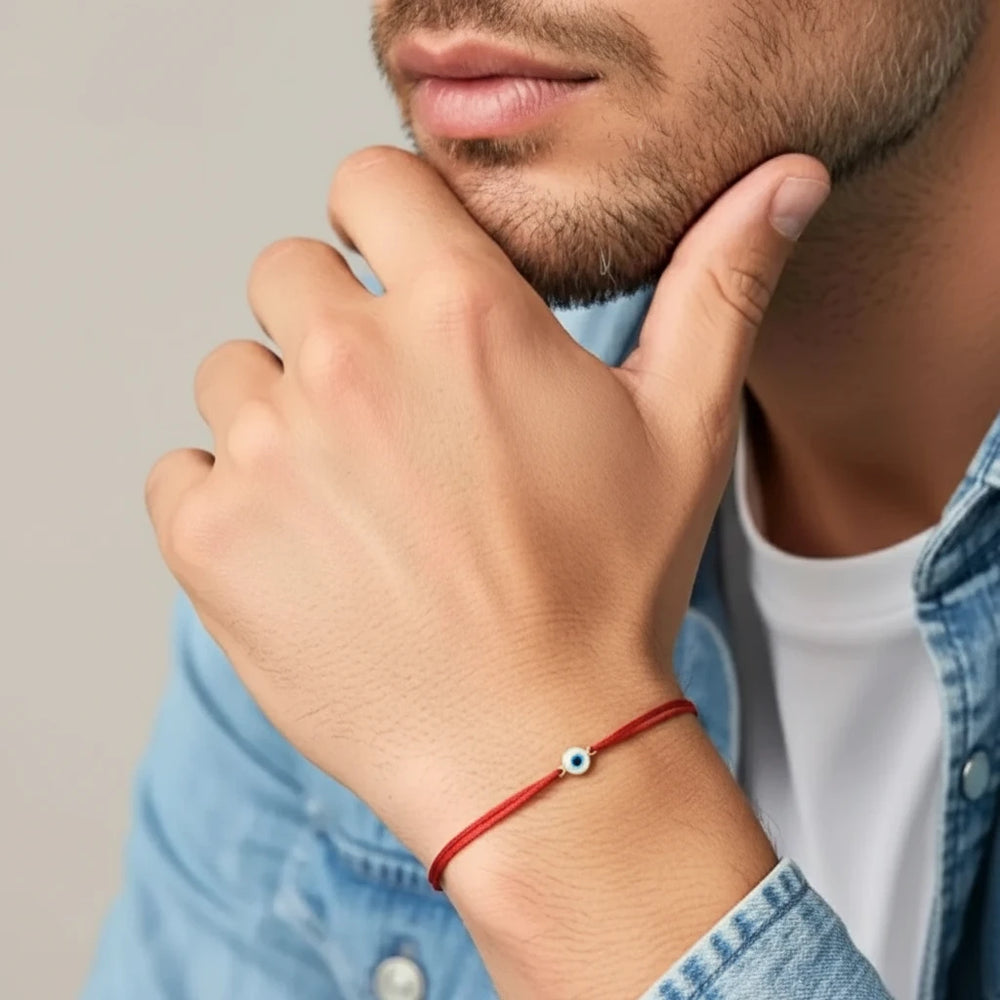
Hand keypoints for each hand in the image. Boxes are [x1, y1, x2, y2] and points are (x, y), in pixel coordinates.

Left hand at [143, 146, 828, 877]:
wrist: (536, 749)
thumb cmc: (610, 589)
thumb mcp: (686, 427)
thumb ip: (720, 285)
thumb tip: (788, 176)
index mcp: (460, 313)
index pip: (368, 180)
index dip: (383, 222)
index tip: (401, 278)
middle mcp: (349, 361)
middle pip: (286, 275)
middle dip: (331, 325)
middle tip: (394, 419)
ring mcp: (269, 449)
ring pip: (232, 375)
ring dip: (280, 418)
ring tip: (357, 500)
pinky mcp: (210, 538)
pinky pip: (182, 472)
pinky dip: (228, 500)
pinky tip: (306, 550)